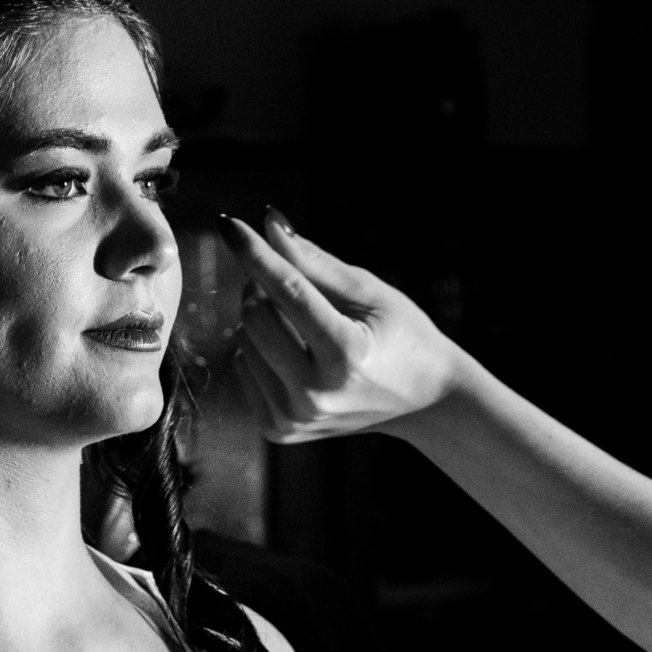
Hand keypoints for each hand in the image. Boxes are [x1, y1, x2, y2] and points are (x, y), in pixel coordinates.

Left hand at [217, 209, 467, 442]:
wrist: (423, 401)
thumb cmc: (401, 336)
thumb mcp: (370, 292)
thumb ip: (315, 261)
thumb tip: (268, 222)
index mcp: (347, 355)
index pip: (287, 291)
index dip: (255, 253)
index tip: (227, 223)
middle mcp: (316, 394)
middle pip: (254, 315)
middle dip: (262, 286)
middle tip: (291, 280)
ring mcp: (294, 418)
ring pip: (242, 340)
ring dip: (262, 318)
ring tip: (303, 324)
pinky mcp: (279, 430)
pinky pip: (243, 367)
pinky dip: (260, 349)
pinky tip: (295, 353)